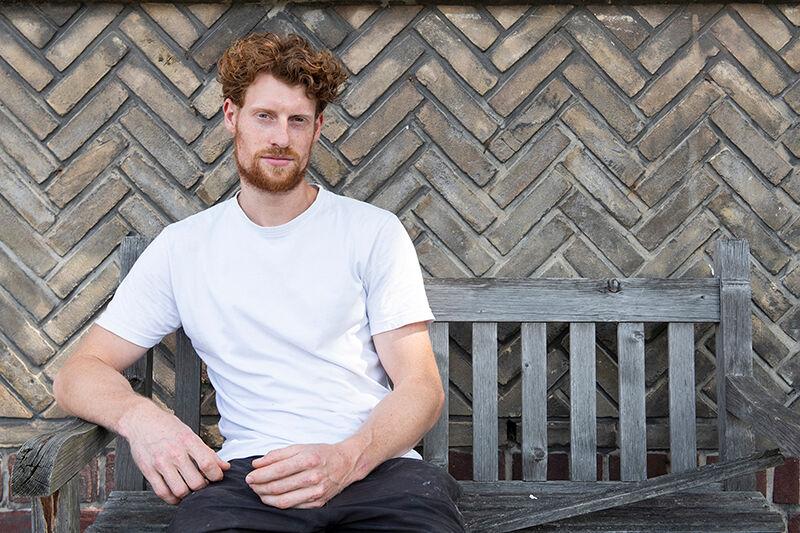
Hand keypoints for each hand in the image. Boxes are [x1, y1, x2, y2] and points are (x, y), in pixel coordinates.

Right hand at [119, 401, 229, 504]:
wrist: (140, 421)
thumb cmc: (166, 426)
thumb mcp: (190, 434)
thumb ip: (207, 452)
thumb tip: (224, 466)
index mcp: (188, 441)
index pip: (208, 463)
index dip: (216, 475)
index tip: (217, 477)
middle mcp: (174, 453)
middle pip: (195, 482)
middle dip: (203, 487)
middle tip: (203, 484)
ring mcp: (160, 463)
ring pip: (180, 490)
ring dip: (188, 495)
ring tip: (190, 490)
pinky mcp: (148, 471)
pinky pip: (162, 492)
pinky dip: (172, 499)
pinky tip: (177, 495)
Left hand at [245, 443, 360, 508]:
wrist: (346, 463)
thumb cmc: (321, 453)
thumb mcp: (300, 447)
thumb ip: (277, 455)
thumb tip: (256, 464)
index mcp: (308, 460)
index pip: (277, 471)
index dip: (259, 475)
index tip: (249, 476)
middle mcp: (313, 477)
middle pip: (278, 487)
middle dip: (259, 486)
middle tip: (251, 484)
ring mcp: (316, 492)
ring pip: (283, 500)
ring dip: (266, 497)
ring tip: (258, 492)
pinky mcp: (317, 503)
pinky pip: (293, 507)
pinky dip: (279, 503)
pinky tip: (272, 498)